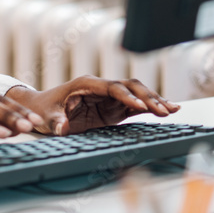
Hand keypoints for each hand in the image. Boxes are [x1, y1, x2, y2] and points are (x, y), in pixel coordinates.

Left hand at [4, 76, 179, 135]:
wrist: (41, 108)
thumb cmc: (44, 109)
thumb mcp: (46, 116)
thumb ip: (55, 121)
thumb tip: (61, 127)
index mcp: (87, 84)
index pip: (112, 87)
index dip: (127, 96)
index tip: (141, 106)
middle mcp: (101, 87)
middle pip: (129, 87)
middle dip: (147, 97)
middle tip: (164, 110)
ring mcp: (109, 97)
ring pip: (136, 93)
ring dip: (153, 100)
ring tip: (172, 109)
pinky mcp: (113, 108)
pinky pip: (135, 105)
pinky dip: (150, 107)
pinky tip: (166, 111)